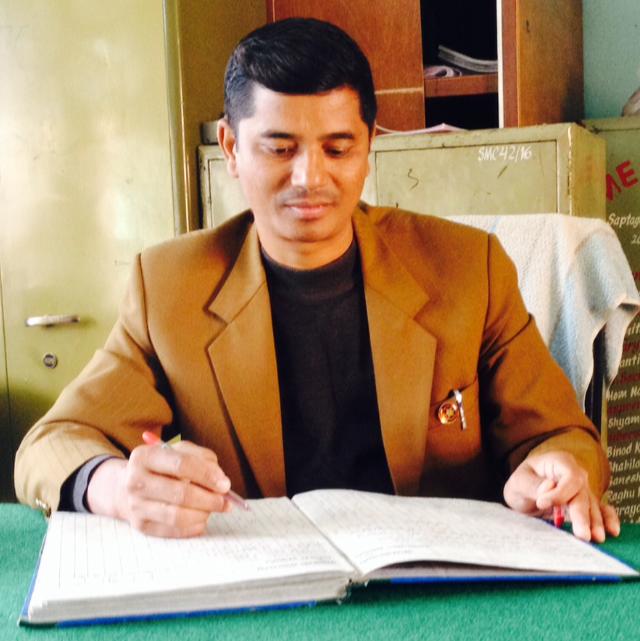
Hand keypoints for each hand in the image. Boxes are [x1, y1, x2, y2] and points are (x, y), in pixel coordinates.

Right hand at [86, 439, 231, 537]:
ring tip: (213, 509)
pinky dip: (193, 527)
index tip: (224, 483)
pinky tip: (201, 519)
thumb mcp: (179, 451)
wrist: (127, 486)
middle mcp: (135, 481)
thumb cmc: (162, 466)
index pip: (181, 464)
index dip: (207, 475)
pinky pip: (173, 531)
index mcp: (145, 456)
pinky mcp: (141, 526)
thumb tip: (220, 478)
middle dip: (209, 499)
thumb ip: (202, 458)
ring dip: (203, 514)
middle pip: (180, 493)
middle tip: (226, 501)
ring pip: (177, 516)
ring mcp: (136, 506)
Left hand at [503, 451, 619, 541]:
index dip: (560, 492)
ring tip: (596, 538)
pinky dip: (608, 519)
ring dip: (596, 523)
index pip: (570, 476)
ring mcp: (583, 490)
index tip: (542, 503)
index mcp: (560, 462)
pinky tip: (613, 531)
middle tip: (582, 535)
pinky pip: (601, 510)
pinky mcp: (587, 504)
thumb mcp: (519, 482)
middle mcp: (576, 474)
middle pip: (583, 494)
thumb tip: (550, 486)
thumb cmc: (522, 483)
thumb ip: (533, 484)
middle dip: (582, 515)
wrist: (524, 493)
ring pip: (592, 506)